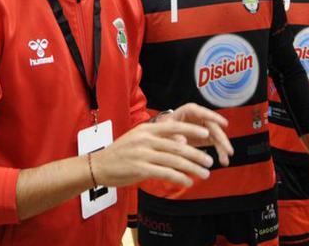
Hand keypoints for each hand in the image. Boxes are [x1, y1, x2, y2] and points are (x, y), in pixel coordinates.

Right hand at [93, 119, 216, 187]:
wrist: (99, 165)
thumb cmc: (121, 153)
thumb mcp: (139, 139)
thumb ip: (159, 139)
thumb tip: (183, 140)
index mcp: (146, 129)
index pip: (174, 126)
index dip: (192, 129)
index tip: (206, 132)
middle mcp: (145, 139)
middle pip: (177, 145)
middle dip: (197, 154)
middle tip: (210, 161)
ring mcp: (142, 154)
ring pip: (174, 160)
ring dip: (192, 168)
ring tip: (205, 174)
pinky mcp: (140, 169)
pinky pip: (165, 173)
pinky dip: (179, 178)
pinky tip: (188, 182)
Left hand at [168, 103, 233, 165]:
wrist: (164, 136)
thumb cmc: (163, 130)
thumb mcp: (165, 132)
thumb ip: (172, 136)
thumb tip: (182, 141)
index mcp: (188, 111)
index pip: (201, 112)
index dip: (213, 117)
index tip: (223, 124)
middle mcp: (199, 117)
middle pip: (213, 125)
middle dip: (221, 138)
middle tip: (228, 150)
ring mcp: (204, 126)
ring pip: (217, 135)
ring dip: (222, 147)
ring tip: (225, 160)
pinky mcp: (206, 136)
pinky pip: (216, 143)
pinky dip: (220, 151)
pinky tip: (223, 160)